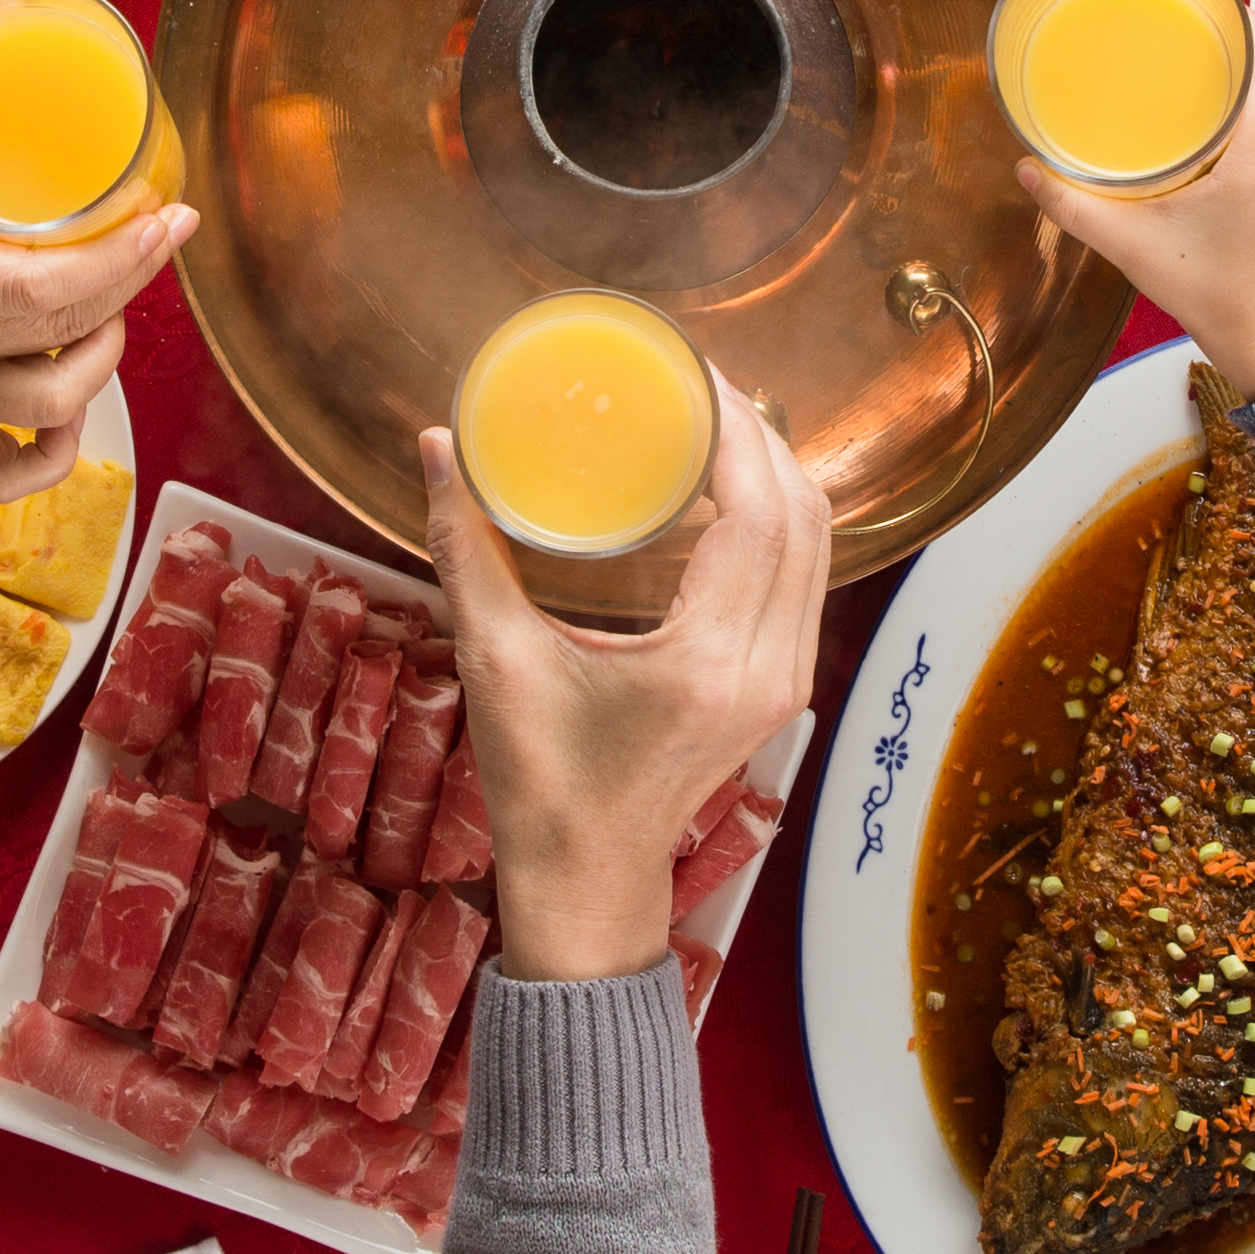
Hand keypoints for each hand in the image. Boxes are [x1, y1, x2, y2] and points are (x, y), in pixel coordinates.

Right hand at [0, 100, 187, 498]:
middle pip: (65, 334)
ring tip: (101, 312)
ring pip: (51, 403)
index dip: (126, 258)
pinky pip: (4, 473)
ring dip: (100, 356)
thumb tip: (4, 46)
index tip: (168, 221)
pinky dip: (53, 450)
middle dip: (128, 284)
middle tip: (148, 241)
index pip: (50, 286)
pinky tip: (67, 407)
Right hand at [421, 373, 831, 981]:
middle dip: (761, 434)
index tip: (694, 374)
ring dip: (777, 471)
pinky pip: (805, 576)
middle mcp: (767, 669)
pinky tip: (728, 488)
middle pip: (806, 515)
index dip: (737, 431)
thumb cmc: (544, 787)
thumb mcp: (494, 662)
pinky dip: (780, 517)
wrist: (589, 880)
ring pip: (819, 544)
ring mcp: (786, 679)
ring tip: (716, 418)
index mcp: (706, 664)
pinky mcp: (781, 684)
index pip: (759, 515)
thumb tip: (435, 447)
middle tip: (700, 380)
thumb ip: (465, 548)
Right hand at [1020, 28, 1254, 398]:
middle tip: (1197, 7)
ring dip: (1253, 52)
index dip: (1248, 25)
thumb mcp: (1126, 243)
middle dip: (1246, 26)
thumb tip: (1024, 168)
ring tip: (1204, 32)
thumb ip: (1071, 206)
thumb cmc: (1198, 284)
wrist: (1244, 322)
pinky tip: (1214, 80)